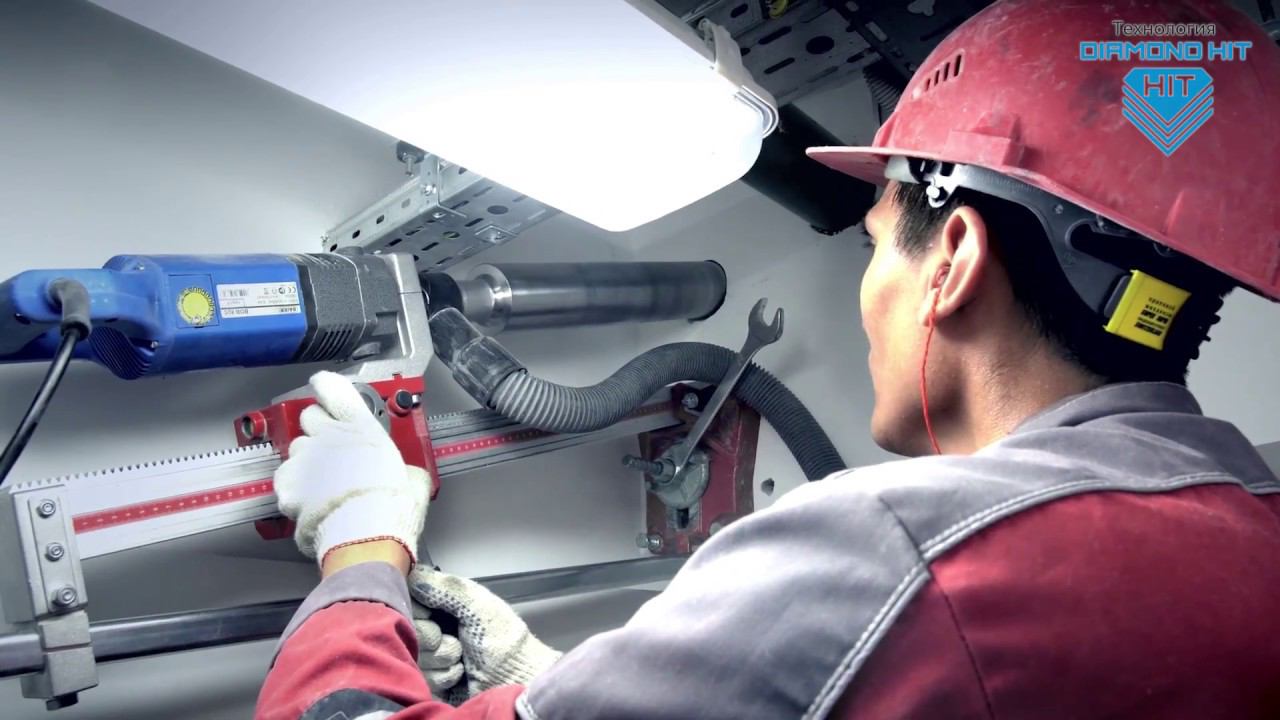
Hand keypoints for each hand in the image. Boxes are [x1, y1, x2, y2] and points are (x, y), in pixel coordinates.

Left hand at [274, 371, 429, 568]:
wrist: (366, 535)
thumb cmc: (392, 507)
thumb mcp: (414, 478)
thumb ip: (406, 468)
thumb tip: (410, 476)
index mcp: (361, 428)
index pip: (335, 389)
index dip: (326, 385)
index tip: (323, 385)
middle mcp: (329, 436)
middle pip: (309, 417)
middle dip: (318, 428)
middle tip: (332, 448)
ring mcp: (305, 459)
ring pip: (296, 450)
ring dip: (307, 462)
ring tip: (323, 485)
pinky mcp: (288, 485)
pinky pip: (285, 481)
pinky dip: (294, 490)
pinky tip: (309, 502)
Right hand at [408, 566, 560, 696]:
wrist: (513, 679)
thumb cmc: (503, 640)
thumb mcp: (478, 605)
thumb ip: (446, 587)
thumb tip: (414, 576)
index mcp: (446, 602)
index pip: (408, 599)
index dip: (417, 609)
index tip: (431, 614)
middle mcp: (436, 624)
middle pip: (407, 629)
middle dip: (431, 637)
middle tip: (455, 639)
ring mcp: (432, 653)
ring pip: (413, 654)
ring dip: (440, 658)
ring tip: (462, 657)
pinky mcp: (431, 679)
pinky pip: (422, 676)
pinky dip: (443, 676)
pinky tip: (461, 673)